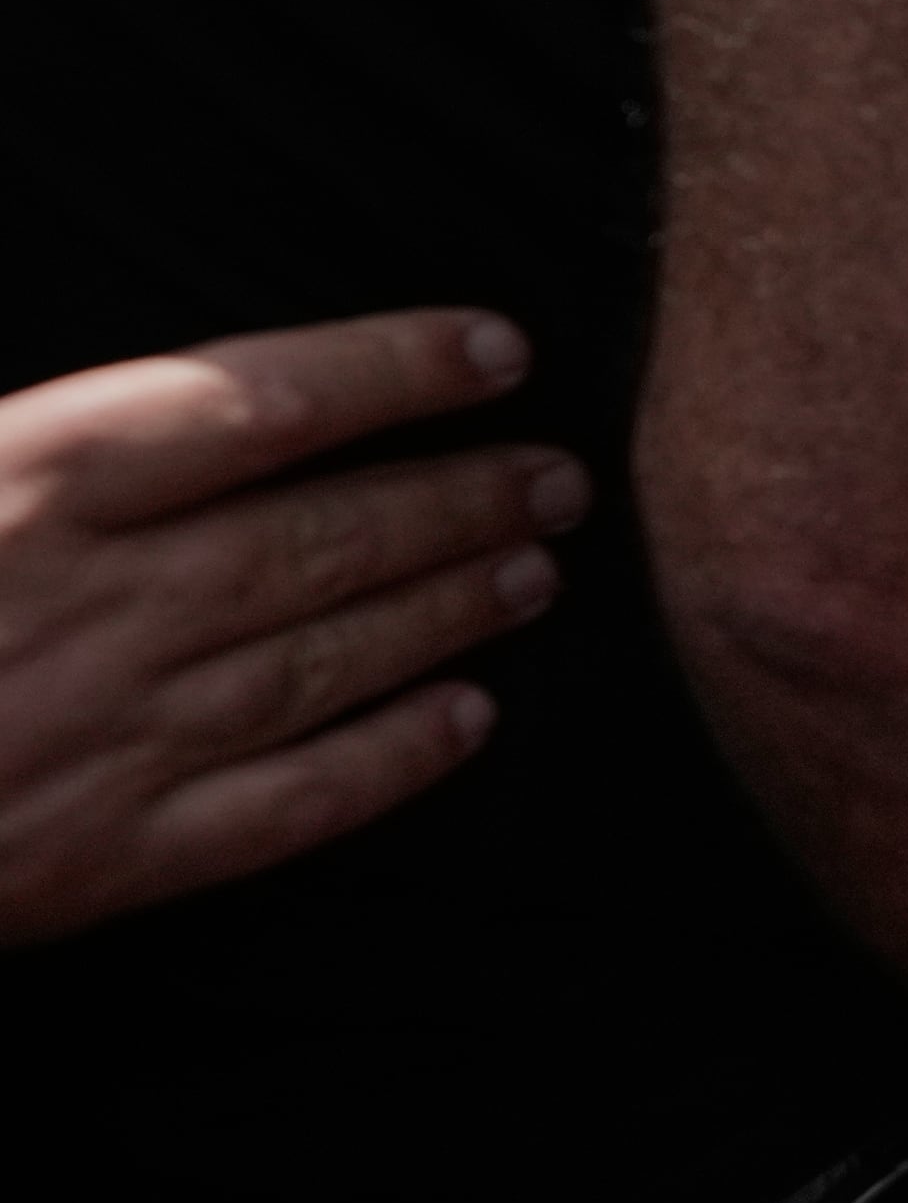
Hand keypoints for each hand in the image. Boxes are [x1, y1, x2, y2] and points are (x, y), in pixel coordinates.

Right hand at [0, 310, 586, 946]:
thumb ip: (47, 430)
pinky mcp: (110, 856)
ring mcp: (113, 735)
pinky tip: (470, 721)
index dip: (397, 365)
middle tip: (559, 472)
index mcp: (24, 476)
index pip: (263, 398)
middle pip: (329, 530)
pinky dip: (397, 759)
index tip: (497, 346)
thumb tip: (156, 365)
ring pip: (335, 656)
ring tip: (538, 568)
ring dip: (452, 608)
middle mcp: (95, 601)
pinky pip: (296, 805)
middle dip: (462, 495)